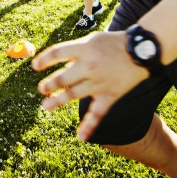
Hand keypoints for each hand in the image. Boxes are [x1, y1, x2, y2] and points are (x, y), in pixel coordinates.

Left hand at [32, 31, 148, 140]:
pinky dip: (89, 126)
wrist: (142, 50)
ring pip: (74, 94)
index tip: (35, 67)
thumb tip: (62, 68)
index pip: (57, 53)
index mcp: (84, 49)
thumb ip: (77, 53)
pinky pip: (98, 113)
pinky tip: (81, 136)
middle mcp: (89, 66)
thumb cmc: (114, 43)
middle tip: (41, 89)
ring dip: (58, 101)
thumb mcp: (93, 40)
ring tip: (45, 106)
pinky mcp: (110, 95)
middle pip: (63, 78)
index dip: (44, 60)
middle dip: (49, 85)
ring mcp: (99, 82)